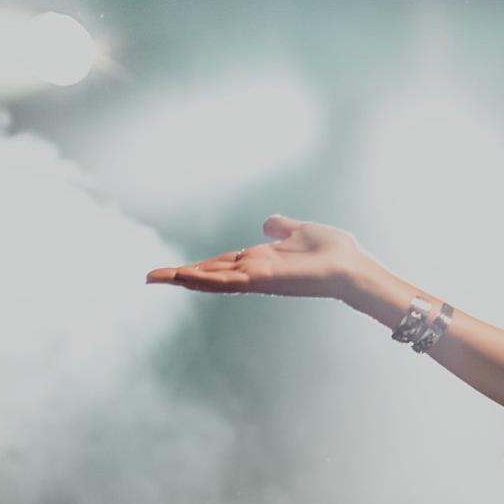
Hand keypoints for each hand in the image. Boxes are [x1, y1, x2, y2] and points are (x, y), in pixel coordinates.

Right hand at [144, 215, 367, 299]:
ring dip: (184, 278)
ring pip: (213, 279)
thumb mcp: (301, 232)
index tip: (174, 270)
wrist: (353, 267)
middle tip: (150, 277)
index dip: (198, 266)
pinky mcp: (263, 280)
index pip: (221, 263)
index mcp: (260, 261)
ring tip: (155, 277)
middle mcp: (255, 271)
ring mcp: (257, 278)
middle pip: (210, 273)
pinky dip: (205, 279)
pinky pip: (228, 280)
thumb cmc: (334, 253)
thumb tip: (269, 223)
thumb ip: (282, 228)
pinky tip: (184, 276)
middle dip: (181, 276)